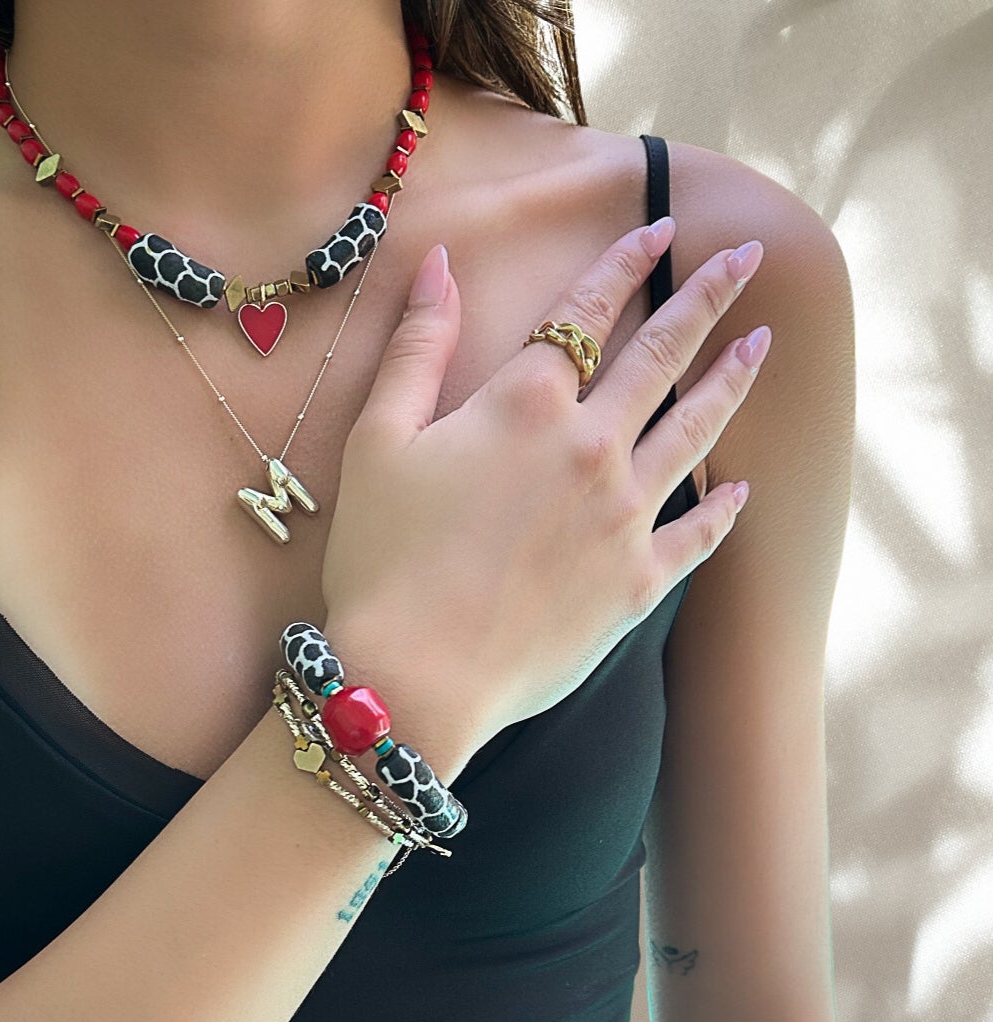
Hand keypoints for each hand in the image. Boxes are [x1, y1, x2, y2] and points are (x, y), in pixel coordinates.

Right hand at [321, 224, 767, 765]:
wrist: (414, 677)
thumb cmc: (382, 561)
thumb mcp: (378, 442)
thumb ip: (417, 348)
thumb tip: (441, 265)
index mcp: (525, 404)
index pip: (586, 313)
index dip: (626, 264)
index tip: (666, 225)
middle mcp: (590, 447)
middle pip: (662, 357)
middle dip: (708, 298)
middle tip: (750, 258)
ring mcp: (624, 517)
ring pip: (695, 431)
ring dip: (732, 382)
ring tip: (763, 346)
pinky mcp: (637, 583)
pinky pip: (695, 535)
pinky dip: (722, 510)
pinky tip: (740, 491)